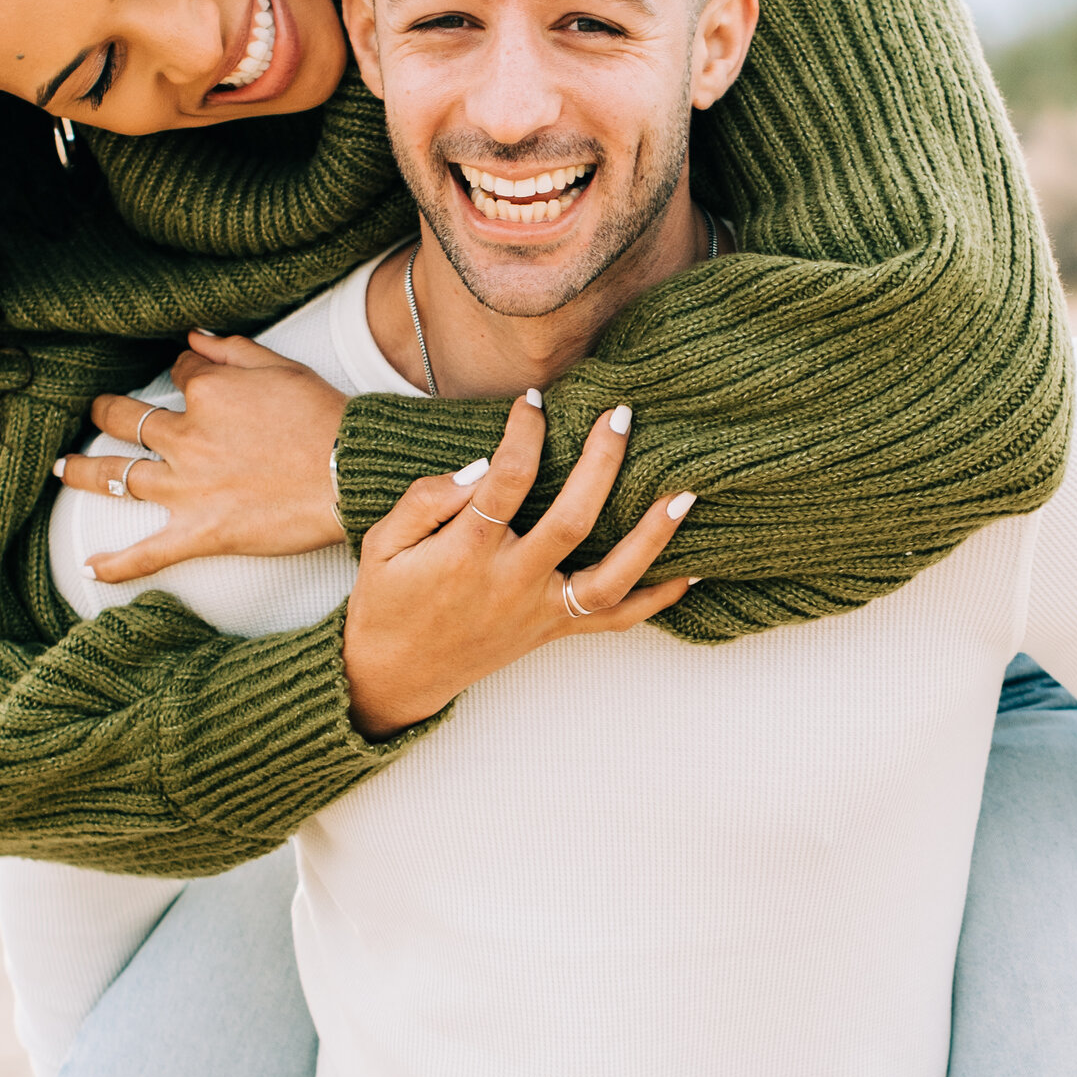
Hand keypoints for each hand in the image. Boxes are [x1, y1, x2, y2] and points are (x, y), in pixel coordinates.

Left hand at [55, 332, 344, 578]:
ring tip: (64, 468)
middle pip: (128, 418)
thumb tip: (191, 335)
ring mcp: (187, 486)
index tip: (191, 377)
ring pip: (118, 476)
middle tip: (98, 411)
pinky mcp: (201, 531)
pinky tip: (90, 568)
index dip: (183, 371)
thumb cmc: (326, 419)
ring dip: (85, 471)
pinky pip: (149, 553)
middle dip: (108, 411)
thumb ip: (231, 348)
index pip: (178, 371)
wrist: (351, 473)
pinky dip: (117, 564)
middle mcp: (186, 436)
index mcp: (206, 391)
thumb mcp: (282, 367)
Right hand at [344, 391, 696, 735]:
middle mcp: (513, 583)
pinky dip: (657, 599)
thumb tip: (478, 467)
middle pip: (573, 520)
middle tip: (622, 416)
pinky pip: (616, 620)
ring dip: (652, 537)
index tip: (535, 401)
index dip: (523, 434)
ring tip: (684, 495)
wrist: (396, 675)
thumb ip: (426, 500)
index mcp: (467, 553)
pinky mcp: (555, 632)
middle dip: (602, 464)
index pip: (506, 480)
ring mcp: (540, 612)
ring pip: (610, 578)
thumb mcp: (384, 544)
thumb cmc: (388, 600)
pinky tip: (692, 571)